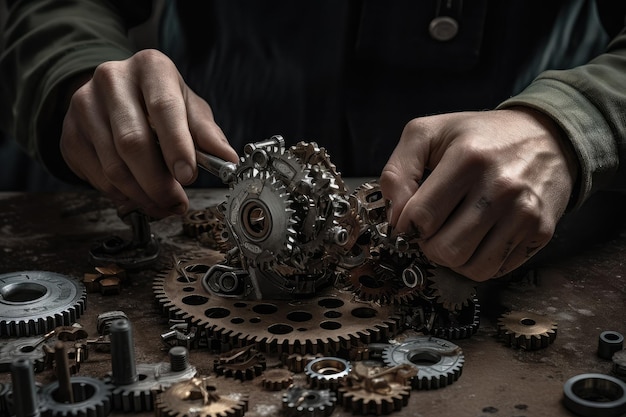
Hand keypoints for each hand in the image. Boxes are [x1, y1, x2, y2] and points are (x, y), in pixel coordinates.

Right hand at [60, 49, 238, 217]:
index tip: (187, 177)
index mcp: (150, 67)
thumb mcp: (189, 108)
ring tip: (163, 205)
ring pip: (113, 165)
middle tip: (176, 203)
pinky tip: (139, 197)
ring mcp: (84, 106)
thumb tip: (228, 160)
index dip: (176, 146)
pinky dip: (122, 195)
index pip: (163, 108)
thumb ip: (207, 133)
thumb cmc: (160, 101)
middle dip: (158, 182)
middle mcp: (112, 80)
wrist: (115, 93)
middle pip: (133, 142)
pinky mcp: (70, 133)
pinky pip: (97, 176)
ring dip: (142, 195)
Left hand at [379, 108, 578, 280]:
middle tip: (433, 228)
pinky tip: (478, 237)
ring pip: (471, 268)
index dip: (406, 225)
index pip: (421, 217)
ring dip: (453, 258)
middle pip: (444, 249)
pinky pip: (495, 270)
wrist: (547, 136)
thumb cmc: (478, 137)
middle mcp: (501, 187)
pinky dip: (478, 262)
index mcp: (468, 159)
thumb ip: (398, 171)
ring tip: (454, 233)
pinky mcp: (541, 232)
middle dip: (428, 245)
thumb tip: (394, 217)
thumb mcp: (428, 134)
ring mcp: (525, 212)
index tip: (409, 219)